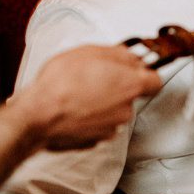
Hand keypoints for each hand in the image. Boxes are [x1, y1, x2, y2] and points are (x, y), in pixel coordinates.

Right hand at [15, 45, 161, 150]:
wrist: (39, 115)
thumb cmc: (61, 83)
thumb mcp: (89, 52)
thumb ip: (118, 54)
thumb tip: (131, 56)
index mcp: (129, 86)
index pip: (155, 81)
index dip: (143, 73)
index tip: (131, 69)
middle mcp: (125, 110)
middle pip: (129, 96)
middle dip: (115, 87)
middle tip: (92, 77)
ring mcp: (110, 128)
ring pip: (112, 111)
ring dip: (100, 102)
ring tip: (77, 93)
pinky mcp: (95, 141)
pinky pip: (97, 125)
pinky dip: (88, 118)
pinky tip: (72, 109)